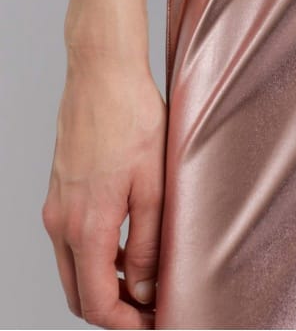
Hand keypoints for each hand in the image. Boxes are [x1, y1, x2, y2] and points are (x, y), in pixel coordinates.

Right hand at [42, 54, 166, 328]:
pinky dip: (96, 257)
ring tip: (147, 279)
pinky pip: (72, 242)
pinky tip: (129, 245)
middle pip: (80, 294)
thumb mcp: (154, 185)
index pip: (96, 303)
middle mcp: (62, 223)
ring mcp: (56, 207)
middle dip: (113, 310)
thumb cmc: (133, 119)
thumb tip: (145, 289)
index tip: (154, 323)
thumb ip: (149, 243)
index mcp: (87, 226)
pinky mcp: (60, 192)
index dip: (126, 324)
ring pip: (74, 269)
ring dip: (105, 284)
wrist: (102, 74)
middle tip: (152, 309)